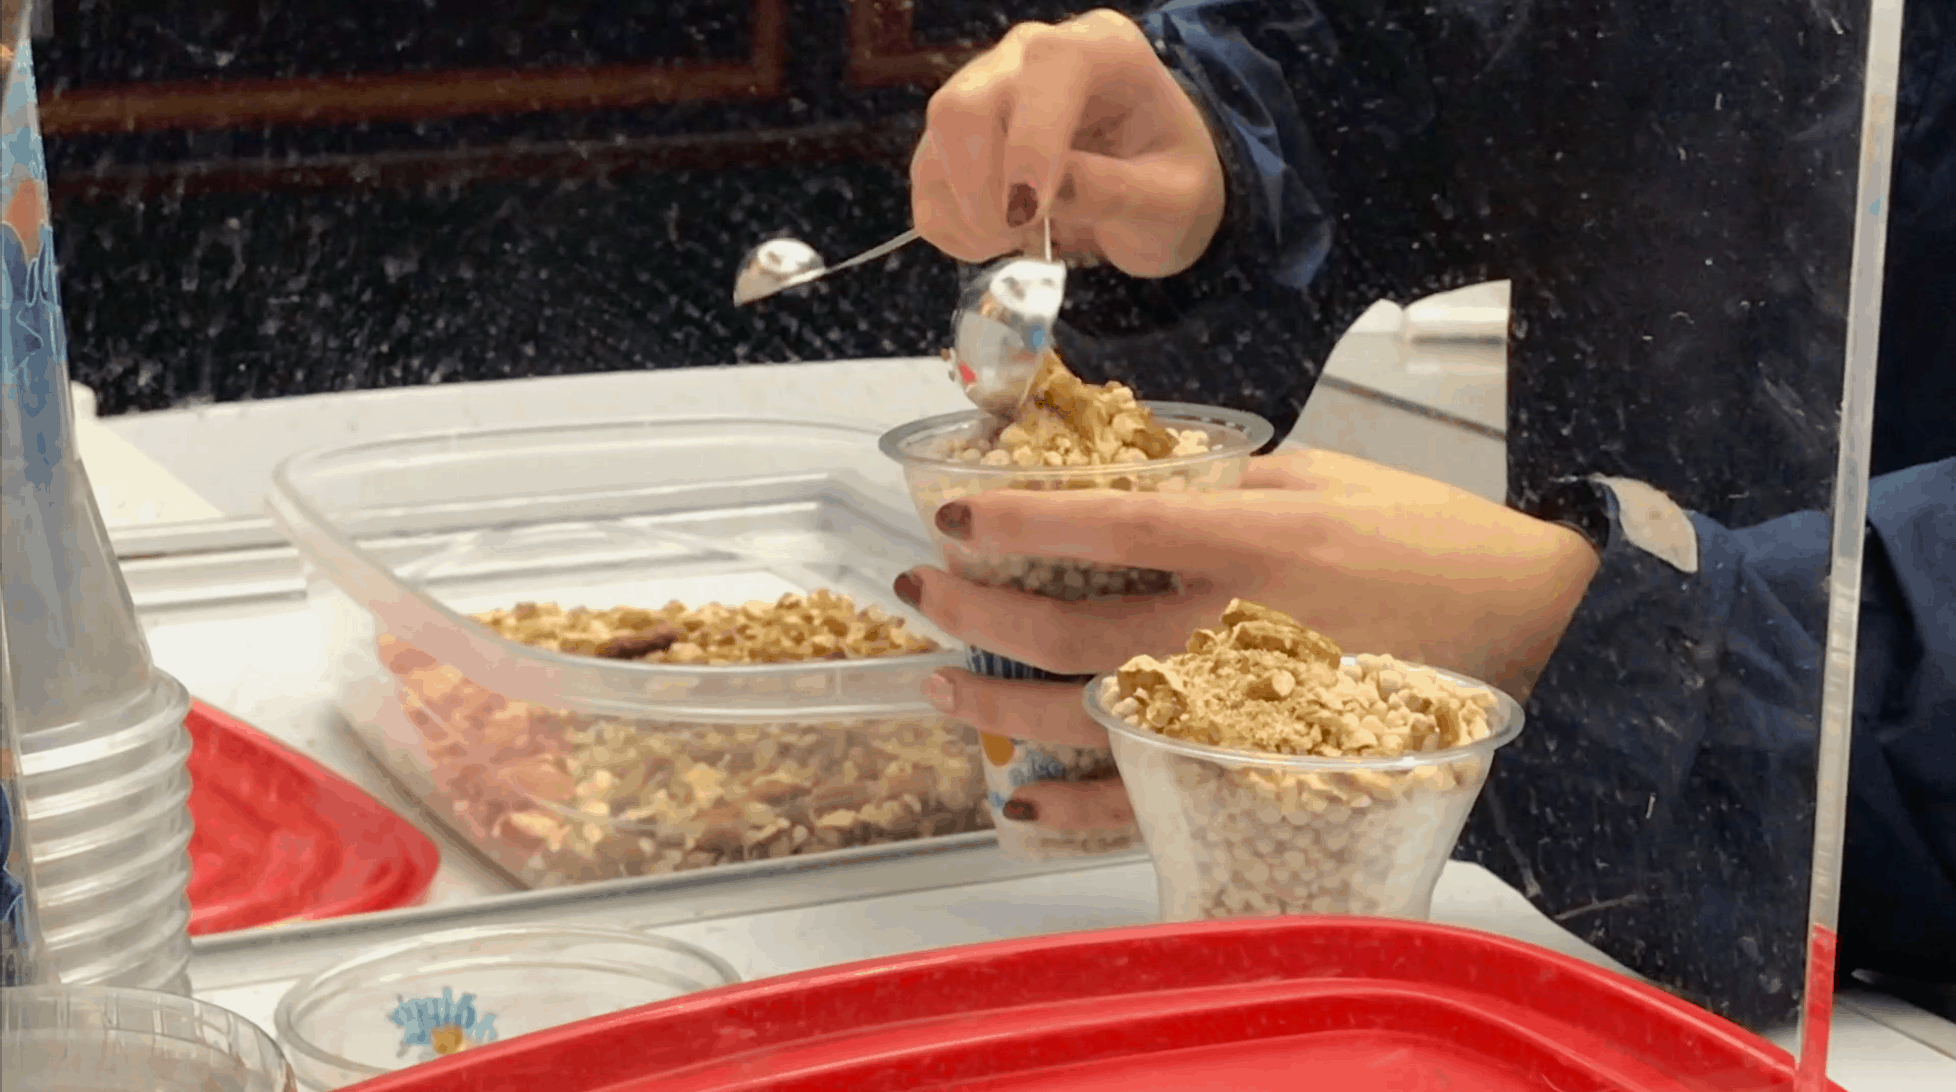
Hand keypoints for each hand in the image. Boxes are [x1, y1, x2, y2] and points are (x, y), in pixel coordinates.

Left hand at [900, 449, 1601, 831]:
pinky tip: (1022, 800)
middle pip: (1074, 629)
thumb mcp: (1320, 474)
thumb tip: (1125, 487)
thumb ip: (1218, 484)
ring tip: (941, 688)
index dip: (1014, 519)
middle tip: (922, 591)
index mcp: (1251, 540)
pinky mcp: (1259, 764)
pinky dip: (1080, 810)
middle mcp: (1233, 628)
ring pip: (1092, 718)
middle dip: (980, 610)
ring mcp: (1242, 708)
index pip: (1103, 524)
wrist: (1528, 626)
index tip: (950, 510)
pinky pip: (1153, 801)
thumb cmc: (1428, 537)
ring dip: (1002, 706)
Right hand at [909, 9, 1226, 276]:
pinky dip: (953, 227)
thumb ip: (1114, 192)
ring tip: (1020, 241)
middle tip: (1020, 238)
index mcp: (1102, 50)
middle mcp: (1032, 55)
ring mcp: (987, 90)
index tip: (1030, 217)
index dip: (1028, 145)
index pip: (1044, 72)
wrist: (1154, 193)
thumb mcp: (1171, 200)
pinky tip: (1000, 238)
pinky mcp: (958, 137)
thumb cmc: (1172, 186)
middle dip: (981, 191)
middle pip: (964, 106)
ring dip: (967, 214)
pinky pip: (927, 182)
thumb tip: (1037, 196)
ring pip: (936, 145)